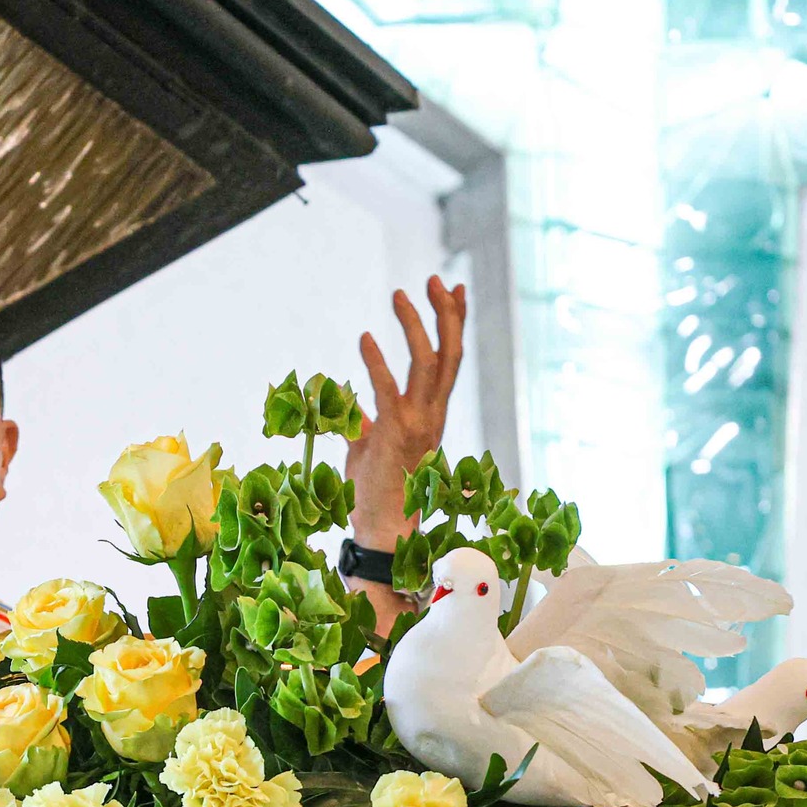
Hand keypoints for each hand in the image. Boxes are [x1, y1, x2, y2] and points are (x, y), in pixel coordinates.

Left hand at [345, 275, 466, 551]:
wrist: (381, 528)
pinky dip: (376, 362)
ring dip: (415, 326)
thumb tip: (352, 406)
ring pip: (427, 364)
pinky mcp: (395, 433)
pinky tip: (364, 338)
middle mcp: (433, 415)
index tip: (454, 289)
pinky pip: (386, 389)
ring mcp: (417, 423)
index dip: (454, 323)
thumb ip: (365, 422)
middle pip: (450, 354)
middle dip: (446, 313)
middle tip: (435, 278)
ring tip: (399, 295)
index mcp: (432, 414)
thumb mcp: (369, 446)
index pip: (449, 360)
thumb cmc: (374, 490)